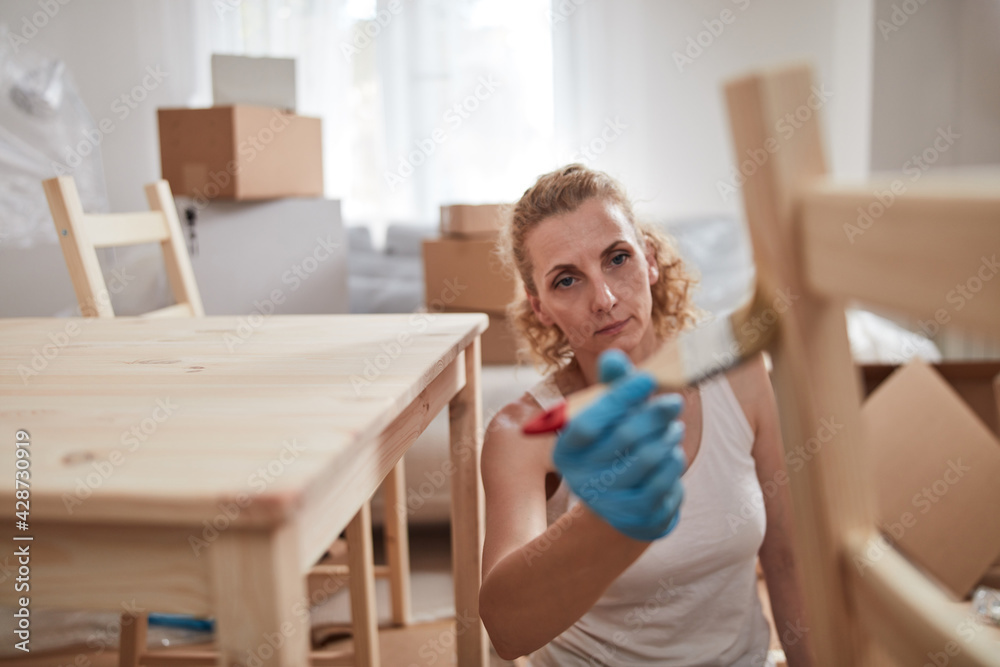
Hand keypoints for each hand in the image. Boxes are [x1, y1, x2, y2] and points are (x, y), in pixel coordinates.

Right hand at [552, 349, 685, 540]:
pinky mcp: (636, 518)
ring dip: (668, 437)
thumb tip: (615, 357)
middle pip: (624, 438)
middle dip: (654, 415)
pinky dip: (674, 463)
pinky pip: (665, 484)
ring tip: (674, 428)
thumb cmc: (613, 446)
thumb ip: (612, 387)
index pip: (590, 421)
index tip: (647, 378)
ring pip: (649, 459)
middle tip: (674, 402)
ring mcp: (608, 502)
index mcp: (566, 451)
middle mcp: (580, 479)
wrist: (623, 501)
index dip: (619, 397)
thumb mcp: (608, 416)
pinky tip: (673, 453)